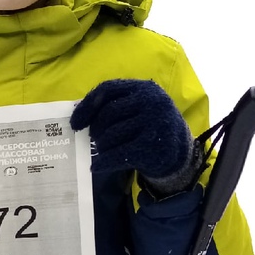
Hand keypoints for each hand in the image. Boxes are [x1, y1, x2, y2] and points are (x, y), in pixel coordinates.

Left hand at [71, 79, 193, 179]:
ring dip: (101, 146)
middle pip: (108, 113)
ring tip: (102, 150)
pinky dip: (104, 161)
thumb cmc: (149, 128)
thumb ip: (114, 105)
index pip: (108, 89)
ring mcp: (154, 124)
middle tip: (93, 139)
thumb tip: (78, 115)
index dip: (87, 106)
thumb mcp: (138, 109)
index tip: (75, 122)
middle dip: (95, 129)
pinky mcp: (153, 147)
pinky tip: (96, 166)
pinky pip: (118, 154)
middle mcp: (152, 102)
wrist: (179, 152)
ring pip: (111, 135)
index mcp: (145, 88)